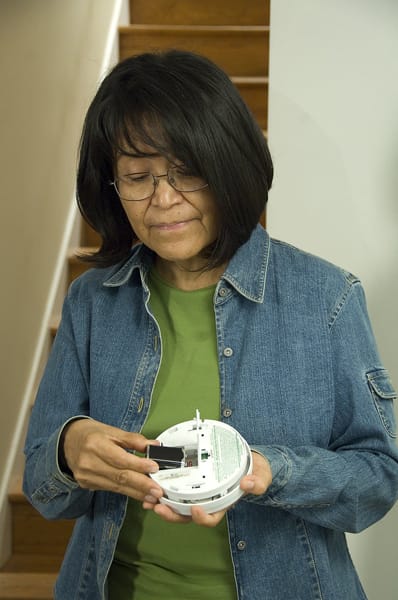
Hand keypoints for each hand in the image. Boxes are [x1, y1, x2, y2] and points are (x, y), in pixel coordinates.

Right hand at [61, 419, 162, 502]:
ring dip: (137, 493)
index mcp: (95, 444)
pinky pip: (111, 489)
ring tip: (153, 497)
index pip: (120, 458)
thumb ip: (133, 439)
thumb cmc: (92, 434)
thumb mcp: (111, 430)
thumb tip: (154, 446)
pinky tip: (139, 495)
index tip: (154, 468)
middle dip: (141, 485)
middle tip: (158, 491)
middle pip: (119, 476)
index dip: (138, 465)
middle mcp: (89, 462)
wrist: (67, 442)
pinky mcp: (87, 485)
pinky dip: (127, 492)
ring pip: (116, 486)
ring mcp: (87, 476)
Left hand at [144, 451, 272, 525]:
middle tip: (159, 508)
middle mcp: (208, 503)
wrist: (249, 464)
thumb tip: (248, 484)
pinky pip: (176, 493)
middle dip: (172, 515)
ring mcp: (198, 495)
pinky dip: (163, 492)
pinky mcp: (191, 484)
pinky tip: (152, 488)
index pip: (211, 518)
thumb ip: (257, 482)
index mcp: (223, 505)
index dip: (202, 518)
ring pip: (178, 507)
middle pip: (188, 516)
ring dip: (163, 506)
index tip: (196, 510)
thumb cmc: (254, 473)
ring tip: (149, 502)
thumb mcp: (260, 477)